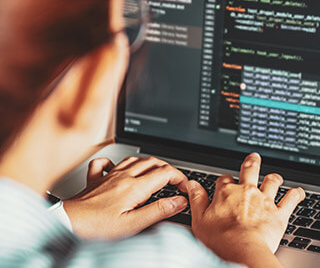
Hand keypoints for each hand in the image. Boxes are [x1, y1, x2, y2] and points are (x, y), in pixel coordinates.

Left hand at [63, 156, 187, 239]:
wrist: (67, 224)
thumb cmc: (97, 227)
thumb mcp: (133, 224)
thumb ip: (159, 210)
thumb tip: (179, 201)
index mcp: (135, 187)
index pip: (165, 173)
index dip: (180, 178)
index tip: (185, 188)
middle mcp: (123, 177)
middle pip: (153, 162)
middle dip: (168, 169)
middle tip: (175, 181)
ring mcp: (109, 176)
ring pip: (135, 159)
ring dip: (149, 164)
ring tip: (156, 173)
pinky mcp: (96, 180)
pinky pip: (106, 163)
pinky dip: (116, 163)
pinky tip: (118, 169)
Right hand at [187, 153, 304, 267]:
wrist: (242, 251)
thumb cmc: (220, 240)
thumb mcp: (200, 220)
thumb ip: (197, 200)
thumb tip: (192, 185)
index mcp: (226, 193)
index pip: (225, 180)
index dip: (225, 181)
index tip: (225, 184)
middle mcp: (247, 192)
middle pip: (250, 170)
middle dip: (252, 162)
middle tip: (254, 157)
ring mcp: (265, 201)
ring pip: (272, 181)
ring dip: (274, 177)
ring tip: (276, 176)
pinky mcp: (279, 213)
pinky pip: (291, 199)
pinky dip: (296, 194)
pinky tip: (299, 192)